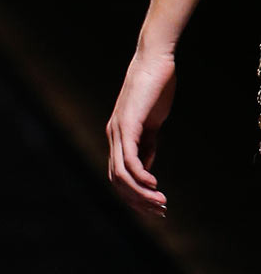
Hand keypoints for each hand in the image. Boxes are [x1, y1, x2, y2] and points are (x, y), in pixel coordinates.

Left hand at [106, 46, 175, 217]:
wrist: (154, 61)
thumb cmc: (155, 88)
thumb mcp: (151, 123)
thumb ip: (147, 144)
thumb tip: (146, 167)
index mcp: (118, 137)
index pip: (119, 175)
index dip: (134, 194)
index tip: (154, 207)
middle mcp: (113, 136)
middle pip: (116, 180)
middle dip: (137, 200)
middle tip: (159, 212)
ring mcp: (118, 130)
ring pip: (121, 173)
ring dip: (140, 192)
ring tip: (160, 203)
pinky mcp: (127, 123)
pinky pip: (128, 158)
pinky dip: (140, 175)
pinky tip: (153, 184)